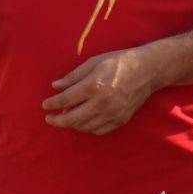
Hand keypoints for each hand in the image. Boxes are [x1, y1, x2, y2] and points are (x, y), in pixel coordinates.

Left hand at [43, 46, 159, 134]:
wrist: (147, 71)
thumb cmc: (118, 62)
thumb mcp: (93, 63)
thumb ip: (73, 76)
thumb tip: (55, 86)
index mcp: (93, 86)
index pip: (65, 100)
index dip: (52, 103)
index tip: (45, 105)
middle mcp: (102, 103)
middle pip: (72, 118)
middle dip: (57, 120)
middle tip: (49, 119)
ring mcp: (112, 114)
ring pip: (84, 127)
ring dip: (72, 124)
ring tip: (67, 117)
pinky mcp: (120, 120)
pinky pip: (99, 130)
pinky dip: (88, 128)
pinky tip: (83, 121)